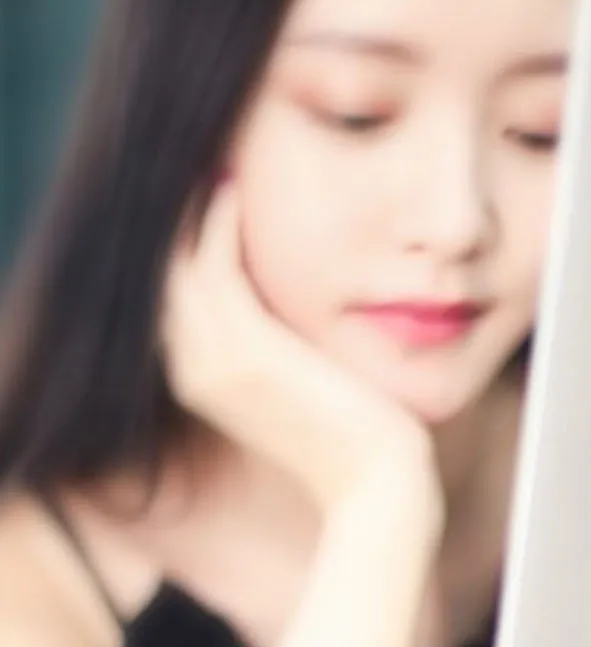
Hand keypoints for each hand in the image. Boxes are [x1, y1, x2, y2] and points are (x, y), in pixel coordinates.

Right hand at [159, 181, 433, 510]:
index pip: (166, 293)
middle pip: (157, 272)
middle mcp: (193, 372)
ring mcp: (214, 364)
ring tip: (211, 165)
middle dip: (171, 216)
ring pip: (174, 263)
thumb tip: (281, 300)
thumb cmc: (355, 436)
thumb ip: (271, 343)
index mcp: (199, 380)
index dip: (174, 241)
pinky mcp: (249, 352)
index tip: (199, 196)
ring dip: (187, 208)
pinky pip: (213, 267)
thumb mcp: (297, 382)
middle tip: (196, 165)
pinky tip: (232, 187)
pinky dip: (216, 223)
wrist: (378, 481)